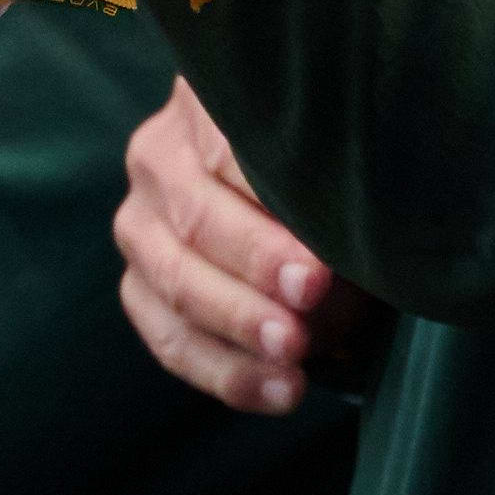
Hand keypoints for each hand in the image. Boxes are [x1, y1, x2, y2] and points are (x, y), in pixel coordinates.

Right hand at [112, 82, 378, 414]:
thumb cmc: (337, 168)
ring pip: (173, 279)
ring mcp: (140, 223)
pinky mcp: (140, 285)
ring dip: (238, 324)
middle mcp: (158, 154)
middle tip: (312, 299)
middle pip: (196, 216)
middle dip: (256, 265)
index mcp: (208, 101)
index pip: (229, 146)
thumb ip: (347, 184)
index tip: (319, 253)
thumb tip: (355, 252)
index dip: (274, 199)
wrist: (301, 196)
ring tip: (296, 360)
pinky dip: (225, 372)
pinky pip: (168, 336)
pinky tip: (281, 393)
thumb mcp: (348, 156)